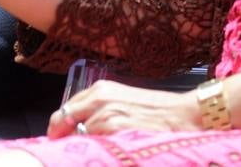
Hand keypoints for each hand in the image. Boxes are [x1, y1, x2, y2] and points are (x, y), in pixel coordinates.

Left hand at [48, 80, 201, 138]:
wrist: (184, 114)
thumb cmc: (156, 110)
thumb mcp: (123, 102)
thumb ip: (99, 110)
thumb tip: (77, 127)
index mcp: (100, 90)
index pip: (66, 109)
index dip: (58, 126)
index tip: (56, 139)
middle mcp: (100, 98)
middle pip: (63, 119)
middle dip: (61, 136)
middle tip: (63, 150)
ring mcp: (107, 112)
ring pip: (79, 134)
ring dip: (81, 144)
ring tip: (92, 151)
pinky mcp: (116, 127)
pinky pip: (94, 141)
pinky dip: (95, 148)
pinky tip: (104, 151)